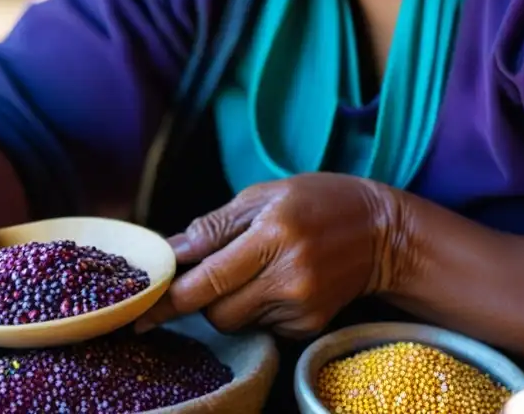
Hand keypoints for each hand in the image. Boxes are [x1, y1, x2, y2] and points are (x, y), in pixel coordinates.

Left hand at [136, 174, 408, 338]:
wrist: (384, 232)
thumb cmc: (319, 201)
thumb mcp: (265, 195)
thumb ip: (215, 226)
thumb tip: (170, 251)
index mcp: (272, 233)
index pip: (208, 279)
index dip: (169, 299)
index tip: (139, 314)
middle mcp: (288, 275)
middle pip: (216, 311)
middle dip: (201, 298)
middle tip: (214, 270)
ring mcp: (302, 305)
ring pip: (236, 321)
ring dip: (230, 302)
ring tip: (257, 269)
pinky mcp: (310, 325)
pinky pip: (262, 328)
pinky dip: (257, 310)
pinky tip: (279, 283)